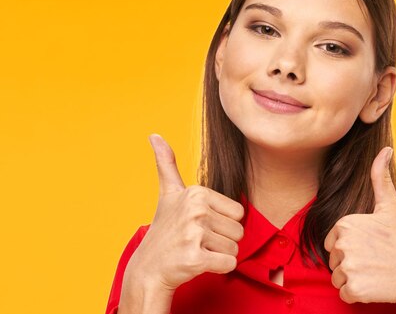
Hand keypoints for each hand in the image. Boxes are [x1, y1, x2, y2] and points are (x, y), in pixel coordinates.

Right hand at [125, 134, 244, 291]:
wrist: (148, 269)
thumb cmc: (165, 230)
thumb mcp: (168, 194)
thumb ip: (167, 164)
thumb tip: (155, 135)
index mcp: (196, 192)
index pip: (238, 212)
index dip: (223, 222)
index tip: (200, 225)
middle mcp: (195, 210)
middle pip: (239, 231)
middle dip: (222, 240)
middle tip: (198, 241)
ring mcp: (194, 234)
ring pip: (235, 248)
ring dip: (219, 255)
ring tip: (196, 251)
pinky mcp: (195, 258)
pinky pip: (229, 263)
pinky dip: (219, 268)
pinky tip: (198, 264)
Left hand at [324, 147, 395, 313]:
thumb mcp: (390, 206)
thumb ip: (380, 177)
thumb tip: (384, 148)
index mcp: (346, 223)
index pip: (333, 241)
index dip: (351, 247)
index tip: (372, 247)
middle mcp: (343, 243)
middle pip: (334, 260)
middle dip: (352, 263)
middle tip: (376, 260)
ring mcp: (348, 266)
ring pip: (338, 278)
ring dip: (354, 279)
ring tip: (376, 272)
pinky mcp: (354, 288)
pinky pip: (344, 294)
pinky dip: (358, 295)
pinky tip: (376, 285)